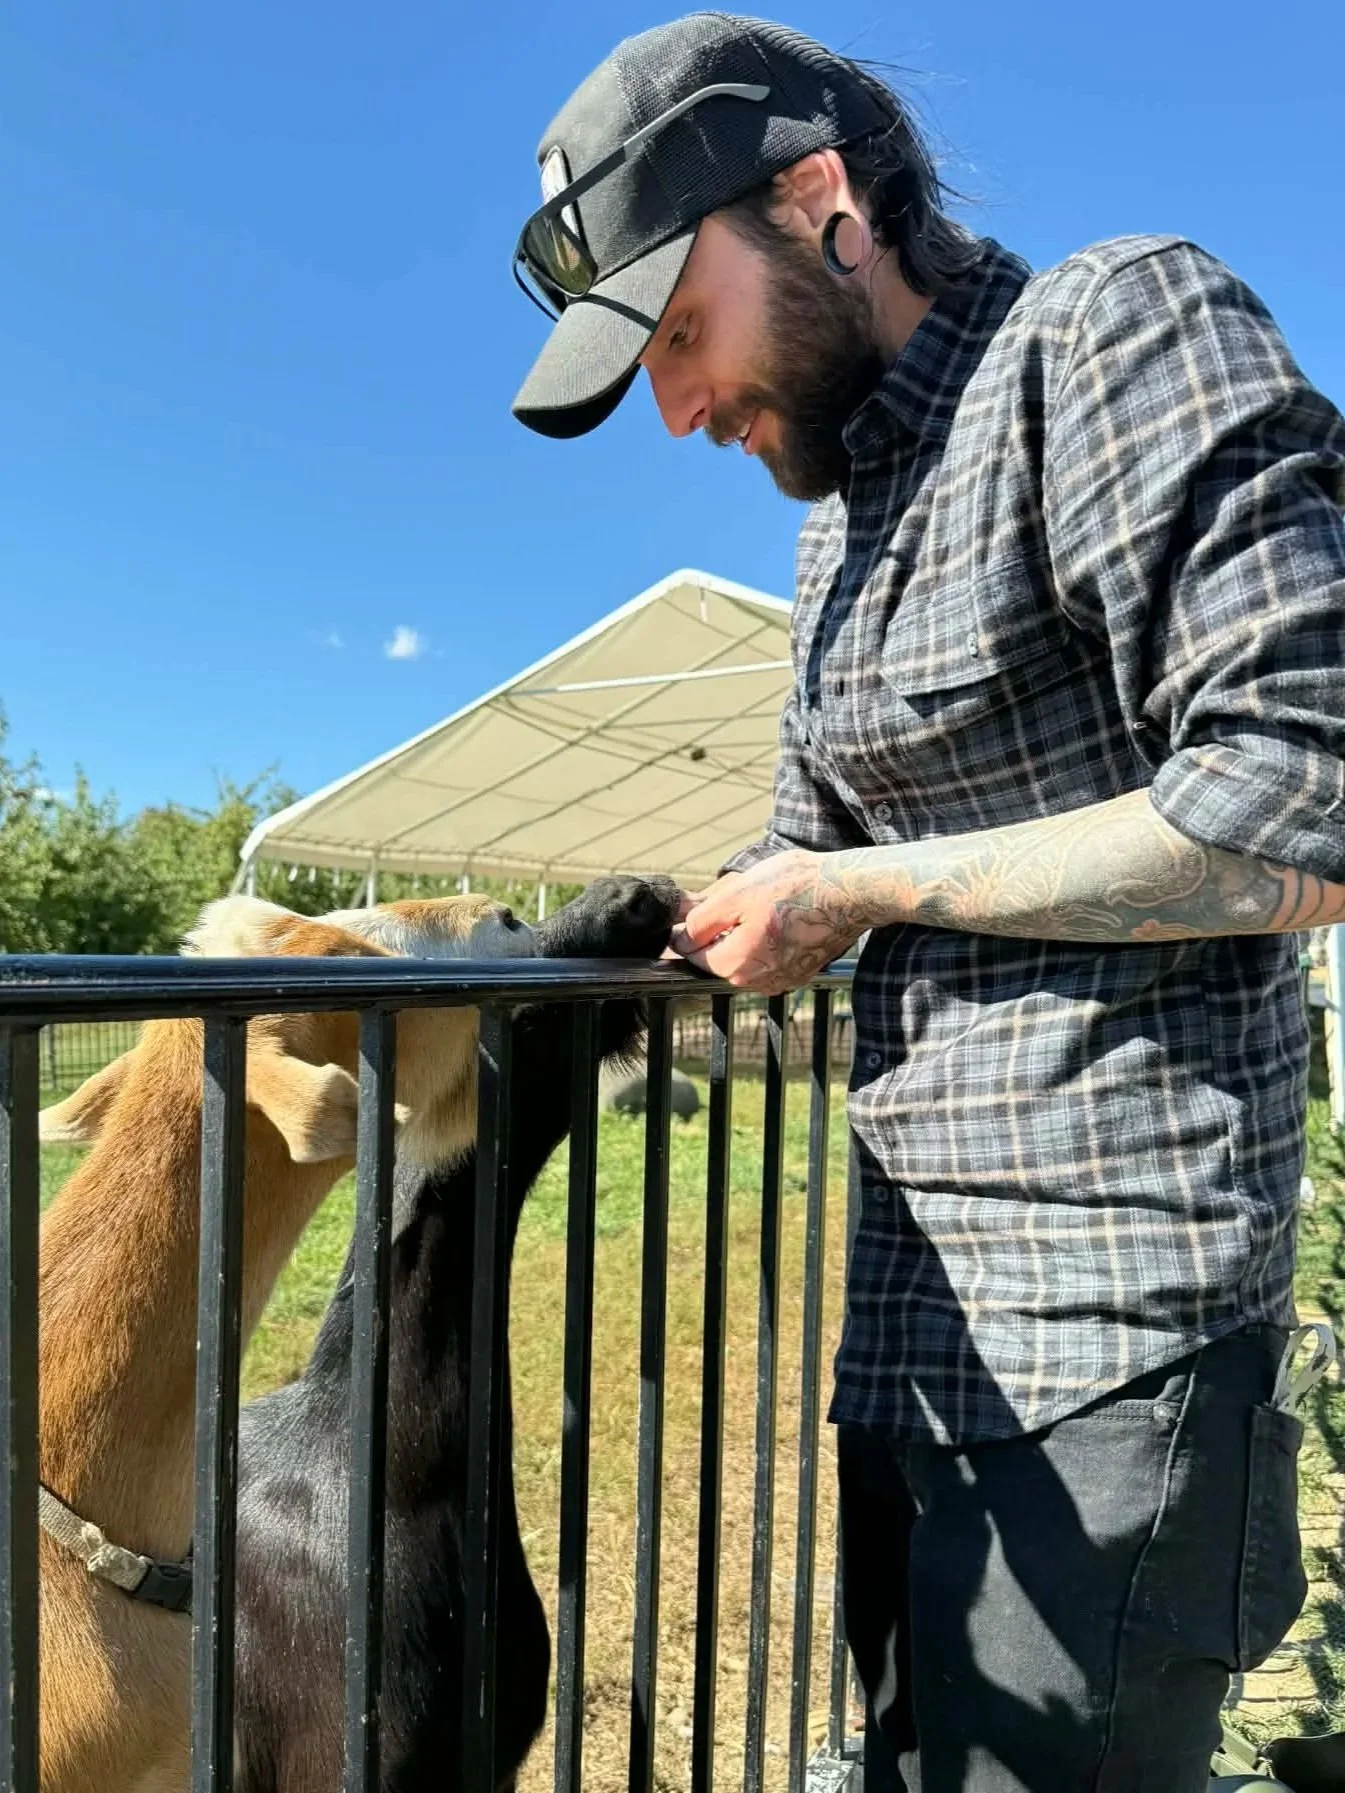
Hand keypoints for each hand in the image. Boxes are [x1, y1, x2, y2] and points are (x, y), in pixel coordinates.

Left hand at [667, 852, 865, 994]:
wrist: (849, 893)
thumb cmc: (795, 887)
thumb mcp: (737, 893)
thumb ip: (702, 920)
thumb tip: (680, 938)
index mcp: (737, 964)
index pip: (692, 954)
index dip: (690, 929)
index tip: (707, 906)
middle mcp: (757, 982)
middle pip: (718, 958)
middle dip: (720, 930)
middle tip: (741, 899)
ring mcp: (780, 981)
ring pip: (742, 959)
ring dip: (743, 935)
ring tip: (765, 906)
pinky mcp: (797, 974)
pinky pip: (766, 960)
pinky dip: (765, 941)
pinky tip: (780, 916)